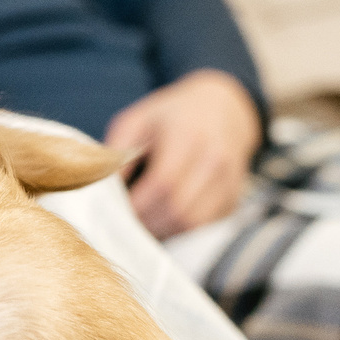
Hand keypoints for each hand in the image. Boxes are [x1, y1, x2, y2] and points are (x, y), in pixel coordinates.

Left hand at [102, 70, 261, 238]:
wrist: (223, 108)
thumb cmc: (172, 115)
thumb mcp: (136, 120)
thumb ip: (118, 152)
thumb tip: (105, 190)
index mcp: (187, 134)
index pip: (163, 183)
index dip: (136, 206)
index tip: (115, 212)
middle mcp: (214, 158)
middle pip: (178, 209)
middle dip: (146, 224)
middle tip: (124, 224)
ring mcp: (229, 180)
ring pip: (192, 224)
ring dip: (163, 231)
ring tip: (141, 224)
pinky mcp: (234, 198)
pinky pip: (204, 227)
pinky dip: (180, 230)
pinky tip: (163, 219)